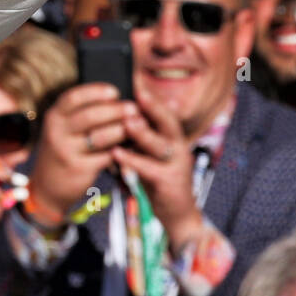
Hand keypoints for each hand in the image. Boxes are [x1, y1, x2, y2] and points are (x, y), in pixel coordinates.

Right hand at [25, 84, 131, 220]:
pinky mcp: (80, 169)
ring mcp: (67, 152)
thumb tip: (117, 99)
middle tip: (134, 108)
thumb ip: (81, 113)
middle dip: (115, 110)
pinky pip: (106, 156)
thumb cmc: (64, 150)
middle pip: (90, 115)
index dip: (96, 91)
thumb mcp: (62, 129)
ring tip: (139, 124)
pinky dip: (123, 149)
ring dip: (123, 129)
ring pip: (100, 136)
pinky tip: (134, 145)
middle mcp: (57, 132)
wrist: (48, 187)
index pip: (73, 97)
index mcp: (54, 117)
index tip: (114, 91)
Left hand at [111, 97, 200, 245]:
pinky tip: (117, 153)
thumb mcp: (151, 155)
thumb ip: (141, 139)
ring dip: (143, 132)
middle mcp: (179, 147)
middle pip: (168, 122)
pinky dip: (133, 160)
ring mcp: (176, 165)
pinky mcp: (169, 182)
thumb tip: (123, 117)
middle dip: (153, 107)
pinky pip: (150, 169)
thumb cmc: (159, 180)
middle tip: (137, 92)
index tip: (136, 80)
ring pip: (160, 144)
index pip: (164, 113)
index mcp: (174, 138)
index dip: (152, 97)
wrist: (178, 214)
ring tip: (127, 121)